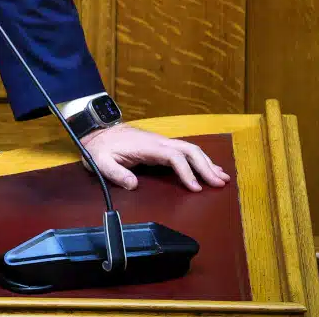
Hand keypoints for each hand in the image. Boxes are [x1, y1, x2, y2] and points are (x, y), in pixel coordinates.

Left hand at [80, 124, 229, 192]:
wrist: (96, 130)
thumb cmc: (98, 147)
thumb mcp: (100, 161)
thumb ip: (116, 173)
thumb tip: (133, 185)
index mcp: (147, 146)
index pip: (174, 157)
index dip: (187, 172)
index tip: (196, 188)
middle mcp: (158, 142)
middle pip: (189, 150)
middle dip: (206, 166)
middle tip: (220, 184)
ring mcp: (161, 142)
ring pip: (190, 149)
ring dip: (207, 162)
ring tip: (222, 178)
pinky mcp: (160, 145)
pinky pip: (184, 151)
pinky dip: (199, 159)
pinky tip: (209, 168)